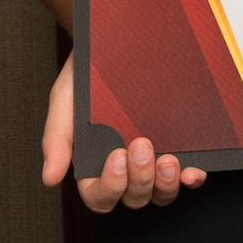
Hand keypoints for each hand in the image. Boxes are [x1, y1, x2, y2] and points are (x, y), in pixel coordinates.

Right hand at [38, 57, 201, 211]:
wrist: (113, 44)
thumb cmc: (86, 77)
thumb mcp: (65, 103)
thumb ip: (56, 140)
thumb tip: (50, 177)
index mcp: (95, 165)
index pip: (100, 196)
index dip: (109, 187)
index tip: (115, 156)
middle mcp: (125, 170)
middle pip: (134, 197)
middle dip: (140, 178)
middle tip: (141, 144)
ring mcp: (152, 162)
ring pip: (160, 194)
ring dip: (165, 184)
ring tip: (168, 159)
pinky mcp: (176, 149)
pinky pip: (187, 177)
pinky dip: (191, 180)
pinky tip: (192, 172)